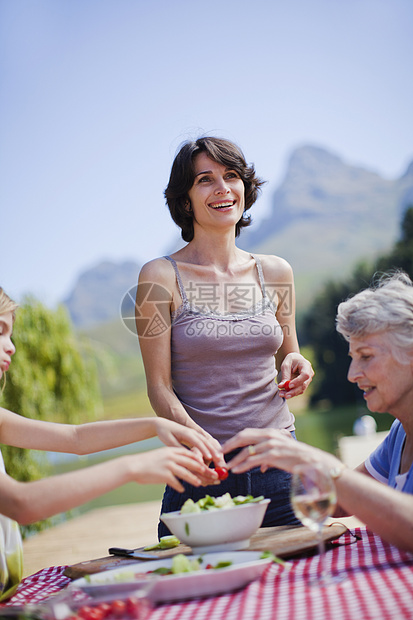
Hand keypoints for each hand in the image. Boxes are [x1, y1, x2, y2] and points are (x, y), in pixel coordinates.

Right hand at [129, 446, 214, 492]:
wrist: (134, 466)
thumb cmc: (149, 462)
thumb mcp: (162, 454)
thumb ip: (174, 457)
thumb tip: (187, 463)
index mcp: (172, 450)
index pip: (191, 454)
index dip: (201, 459)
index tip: (208, 465)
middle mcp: (172, 456)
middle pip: (192, 463)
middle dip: (204, 470)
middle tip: (212, 475)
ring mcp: (168, 466)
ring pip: (186, 473)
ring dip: (194, 479)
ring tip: (200, 483)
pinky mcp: (164, 475)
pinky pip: (175, 482)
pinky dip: (180, 486)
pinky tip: (182, 489)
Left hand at [155, 418, 222, 463]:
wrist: (163, 425)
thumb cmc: (165, 433)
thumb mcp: (169, 441)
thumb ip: (178, 448)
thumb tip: (187, 457)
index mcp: (187, 433)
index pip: (197, 442)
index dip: (204, 450)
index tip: (210, 458)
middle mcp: (194, 432)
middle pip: (206, 441)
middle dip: (214, 451)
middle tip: (220, 460)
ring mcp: (196, 434)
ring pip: (208, 442)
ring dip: (215, 450)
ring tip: (220, 460)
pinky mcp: (196, 437)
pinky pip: (206, 443)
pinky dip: (212, 449)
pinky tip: (216, 457)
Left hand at [222, 428, 337, 475]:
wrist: (313, 462)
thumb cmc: (297, 459)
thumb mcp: (281, 453)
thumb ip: (269, 456)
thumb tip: (261, 466)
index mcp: (271, 432)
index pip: (247, 433)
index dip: (234, 439)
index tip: (224, 447)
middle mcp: (270, 435)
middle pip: (243, 436)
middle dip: (229, 445)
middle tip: (219, 453)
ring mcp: (272, 444)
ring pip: (247, 451)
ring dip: (234, 459)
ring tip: (226, 466)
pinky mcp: (274, 455)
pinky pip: (254, 460)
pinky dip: (242, 465)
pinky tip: (236, 470)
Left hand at [278, 352, 313, 398]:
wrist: (295, 360)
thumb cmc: (290, 360)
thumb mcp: (286, 365)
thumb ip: (285, 375)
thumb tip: (281, 386)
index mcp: (306, 365)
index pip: (305, 375)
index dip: (298, 381)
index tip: (289, 385)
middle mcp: (310, 373)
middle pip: (304, 385)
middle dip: (294, 391)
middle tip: (285, 395)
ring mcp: (308, 380)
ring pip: (301, 389)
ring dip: (291, 393)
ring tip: (281, 394)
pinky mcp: (304, 384)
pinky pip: (298, 390)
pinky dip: (291, 393)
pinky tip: (283, 393)